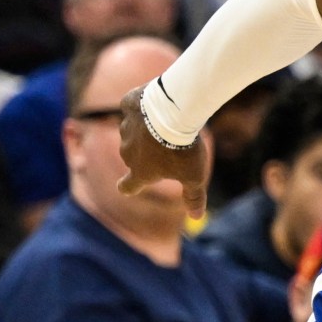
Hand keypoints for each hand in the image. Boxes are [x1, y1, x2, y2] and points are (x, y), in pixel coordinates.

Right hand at [116, 85, 212, 217]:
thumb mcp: (194, 177)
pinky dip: (143, 106)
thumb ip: (193, 197)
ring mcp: (125, 128)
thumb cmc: (184, 149)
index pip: (128, 186)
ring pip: (134, 131)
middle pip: (134, 156)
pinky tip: (156, 104)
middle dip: (148, 152)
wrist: (174, 113)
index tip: (128, 186)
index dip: (128, 187)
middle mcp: (128, 152)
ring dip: (147, 129)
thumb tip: (196, 217)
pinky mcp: (128, 106)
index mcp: (141, 171)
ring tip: (167, 123)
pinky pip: (133, 107)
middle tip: (169, 145)